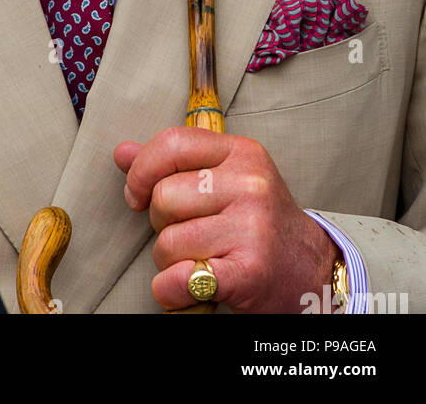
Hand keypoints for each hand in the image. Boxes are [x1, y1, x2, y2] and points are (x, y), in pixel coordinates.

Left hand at [114, 127, 336, 313]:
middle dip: (161, 223)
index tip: (136, 195)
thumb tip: (121, 152)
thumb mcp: (224, 179)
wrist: (312, 270)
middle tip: (189, 234)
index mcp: (241, 153)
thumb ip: (173, 164)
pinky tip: (187, 288)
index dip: (141, 171)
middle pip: (164, 197)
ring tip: (200, 259)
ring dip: (170, 261)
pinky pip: (180, 279)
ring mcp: (252, 228)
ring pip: (168, 242)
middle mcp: (250, 185)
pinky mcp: (250, 272)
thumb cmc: (257, 221)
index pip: (171, 144)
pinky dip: (171, 290)